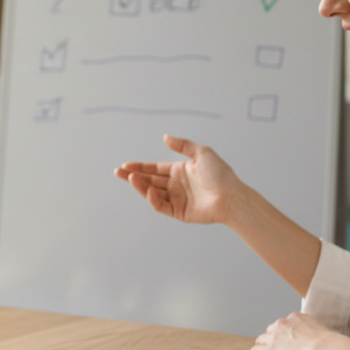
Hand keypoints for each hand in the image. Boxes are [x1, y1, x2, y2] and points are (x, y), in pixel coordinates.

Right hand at [114, 135, 241, 223]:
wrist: (231, 196)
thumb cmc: (221, 174)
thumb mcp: (202, 153)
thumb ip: (183, 145)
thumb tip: (165, 137)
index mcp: (180, 171)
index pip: (155, 169)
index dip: (140, 167)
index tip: (126, 165)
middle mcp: (176, 185)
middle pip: (150, 180)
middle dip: (133, 176)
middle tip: (118, 172)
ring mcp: (177, 199)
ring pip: (152, 192)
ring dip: (140, 186)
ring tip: (131, 179)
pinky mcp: (179, 212)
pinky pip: (161, 205)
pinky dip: (153, 199)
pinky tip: (148, 191)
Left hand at [250, 312, 329, 349]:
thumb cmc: (330, 346)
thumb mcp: (322, 332)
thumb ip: (314, 332)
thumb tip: (318, 340)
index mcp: (295, 317)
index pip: (284, 324)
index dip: (286, 335)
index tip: (292, 343)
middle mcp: (282, 324)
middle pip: (271, 331)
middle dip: (274, 340)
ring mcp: (274, 337)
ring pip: (261, 340)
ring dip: (266, 347)